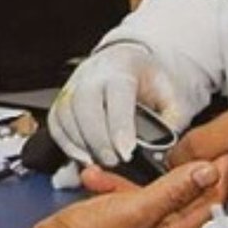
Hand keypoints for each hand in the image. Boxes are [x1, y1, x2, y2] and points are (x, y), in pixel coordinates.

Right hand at [32, 156, 227, 227]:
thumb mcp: (136, 210)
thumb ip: (174, 190)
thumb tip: (207, 172)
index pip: (211, 202)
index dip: (220, 173)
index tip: (225, 147)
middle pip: (185, 197)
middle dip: (172, 172)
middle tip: (178, 147)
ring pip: (152, 196)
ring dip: (130, 180)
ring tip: (107, 176)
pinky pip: (128, 200)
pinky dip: (113, 188)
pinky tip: (96, 183)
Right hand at [47, 44, 187, 167]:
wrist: (125, 63)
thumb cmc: (147, 80)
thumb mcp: (170, 93)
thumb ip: (171, 119)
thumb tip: (163, 146)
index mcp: (122, 68)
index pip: (117, 94)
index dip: (120, 125)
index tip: (126, 151)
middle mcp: (92, 74)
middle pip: (85, 104)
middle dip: (97, 138)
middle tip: (113, 162)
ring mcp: (73, 86)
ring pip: (66, 114)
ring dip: (80, 144)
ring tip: (99, 164)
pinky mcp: (61, 100)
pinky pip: (55, 123)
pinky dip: (66, 144)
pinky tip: (82, 157)